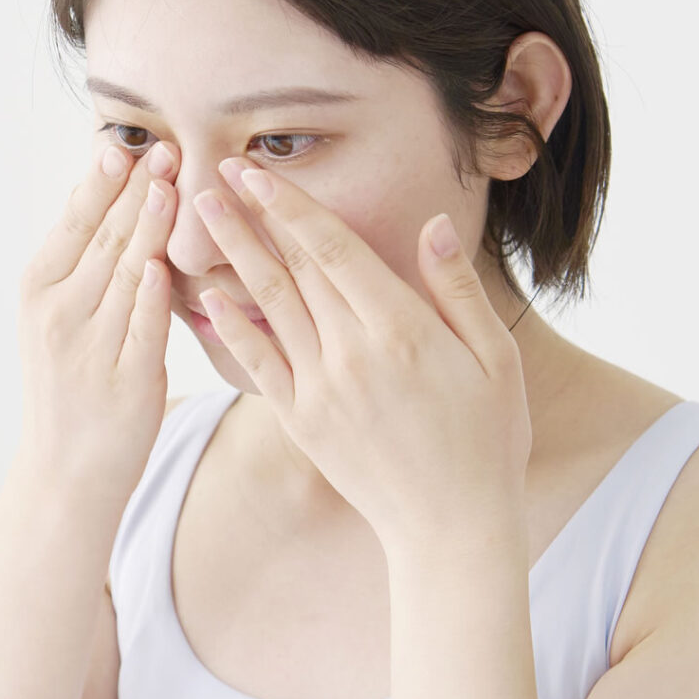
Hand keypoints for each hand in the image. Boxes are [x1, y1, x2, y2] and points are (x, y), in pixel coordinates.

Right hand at [16, 140, 179, 511]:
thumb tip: (107, 195)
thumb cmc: (70, 383)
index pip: (75, 222)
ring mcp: (90, 347)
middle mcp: (59, 313)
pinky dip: (152, 295)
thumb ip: (81, 262)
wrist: (65, 469)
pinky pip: (143, 328)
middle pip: (103, 238)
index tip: (129, 144)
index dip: (104, 182)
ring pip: (125, 273)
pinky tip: (163, 263)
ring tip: (171, 184)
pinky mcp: (125, 380)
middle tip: (165, 148)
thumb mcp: (58, 316)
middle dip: (136, 190)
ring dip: (149, 226)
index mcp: (40, 289)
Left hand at [191, 157, 532, 553]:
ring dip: (233, 254)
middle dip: (251, 215)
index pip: (333, 248)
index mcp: (401, 328)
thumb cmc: (486, 438)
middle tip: (215, 172)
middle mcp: (352, 352)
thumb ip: (457, 289)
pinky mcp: (302, 421)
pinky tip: (206, 297)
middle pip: (292, 267)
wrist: (452, 528)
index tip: (257, 170)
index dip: (291, 204)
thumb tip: (432, 224)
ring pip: (268, 305)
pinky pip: (258, 365)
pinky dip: (230, 329)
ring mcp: (320, 388)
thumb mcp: (495, 358)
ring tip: (202, 215)